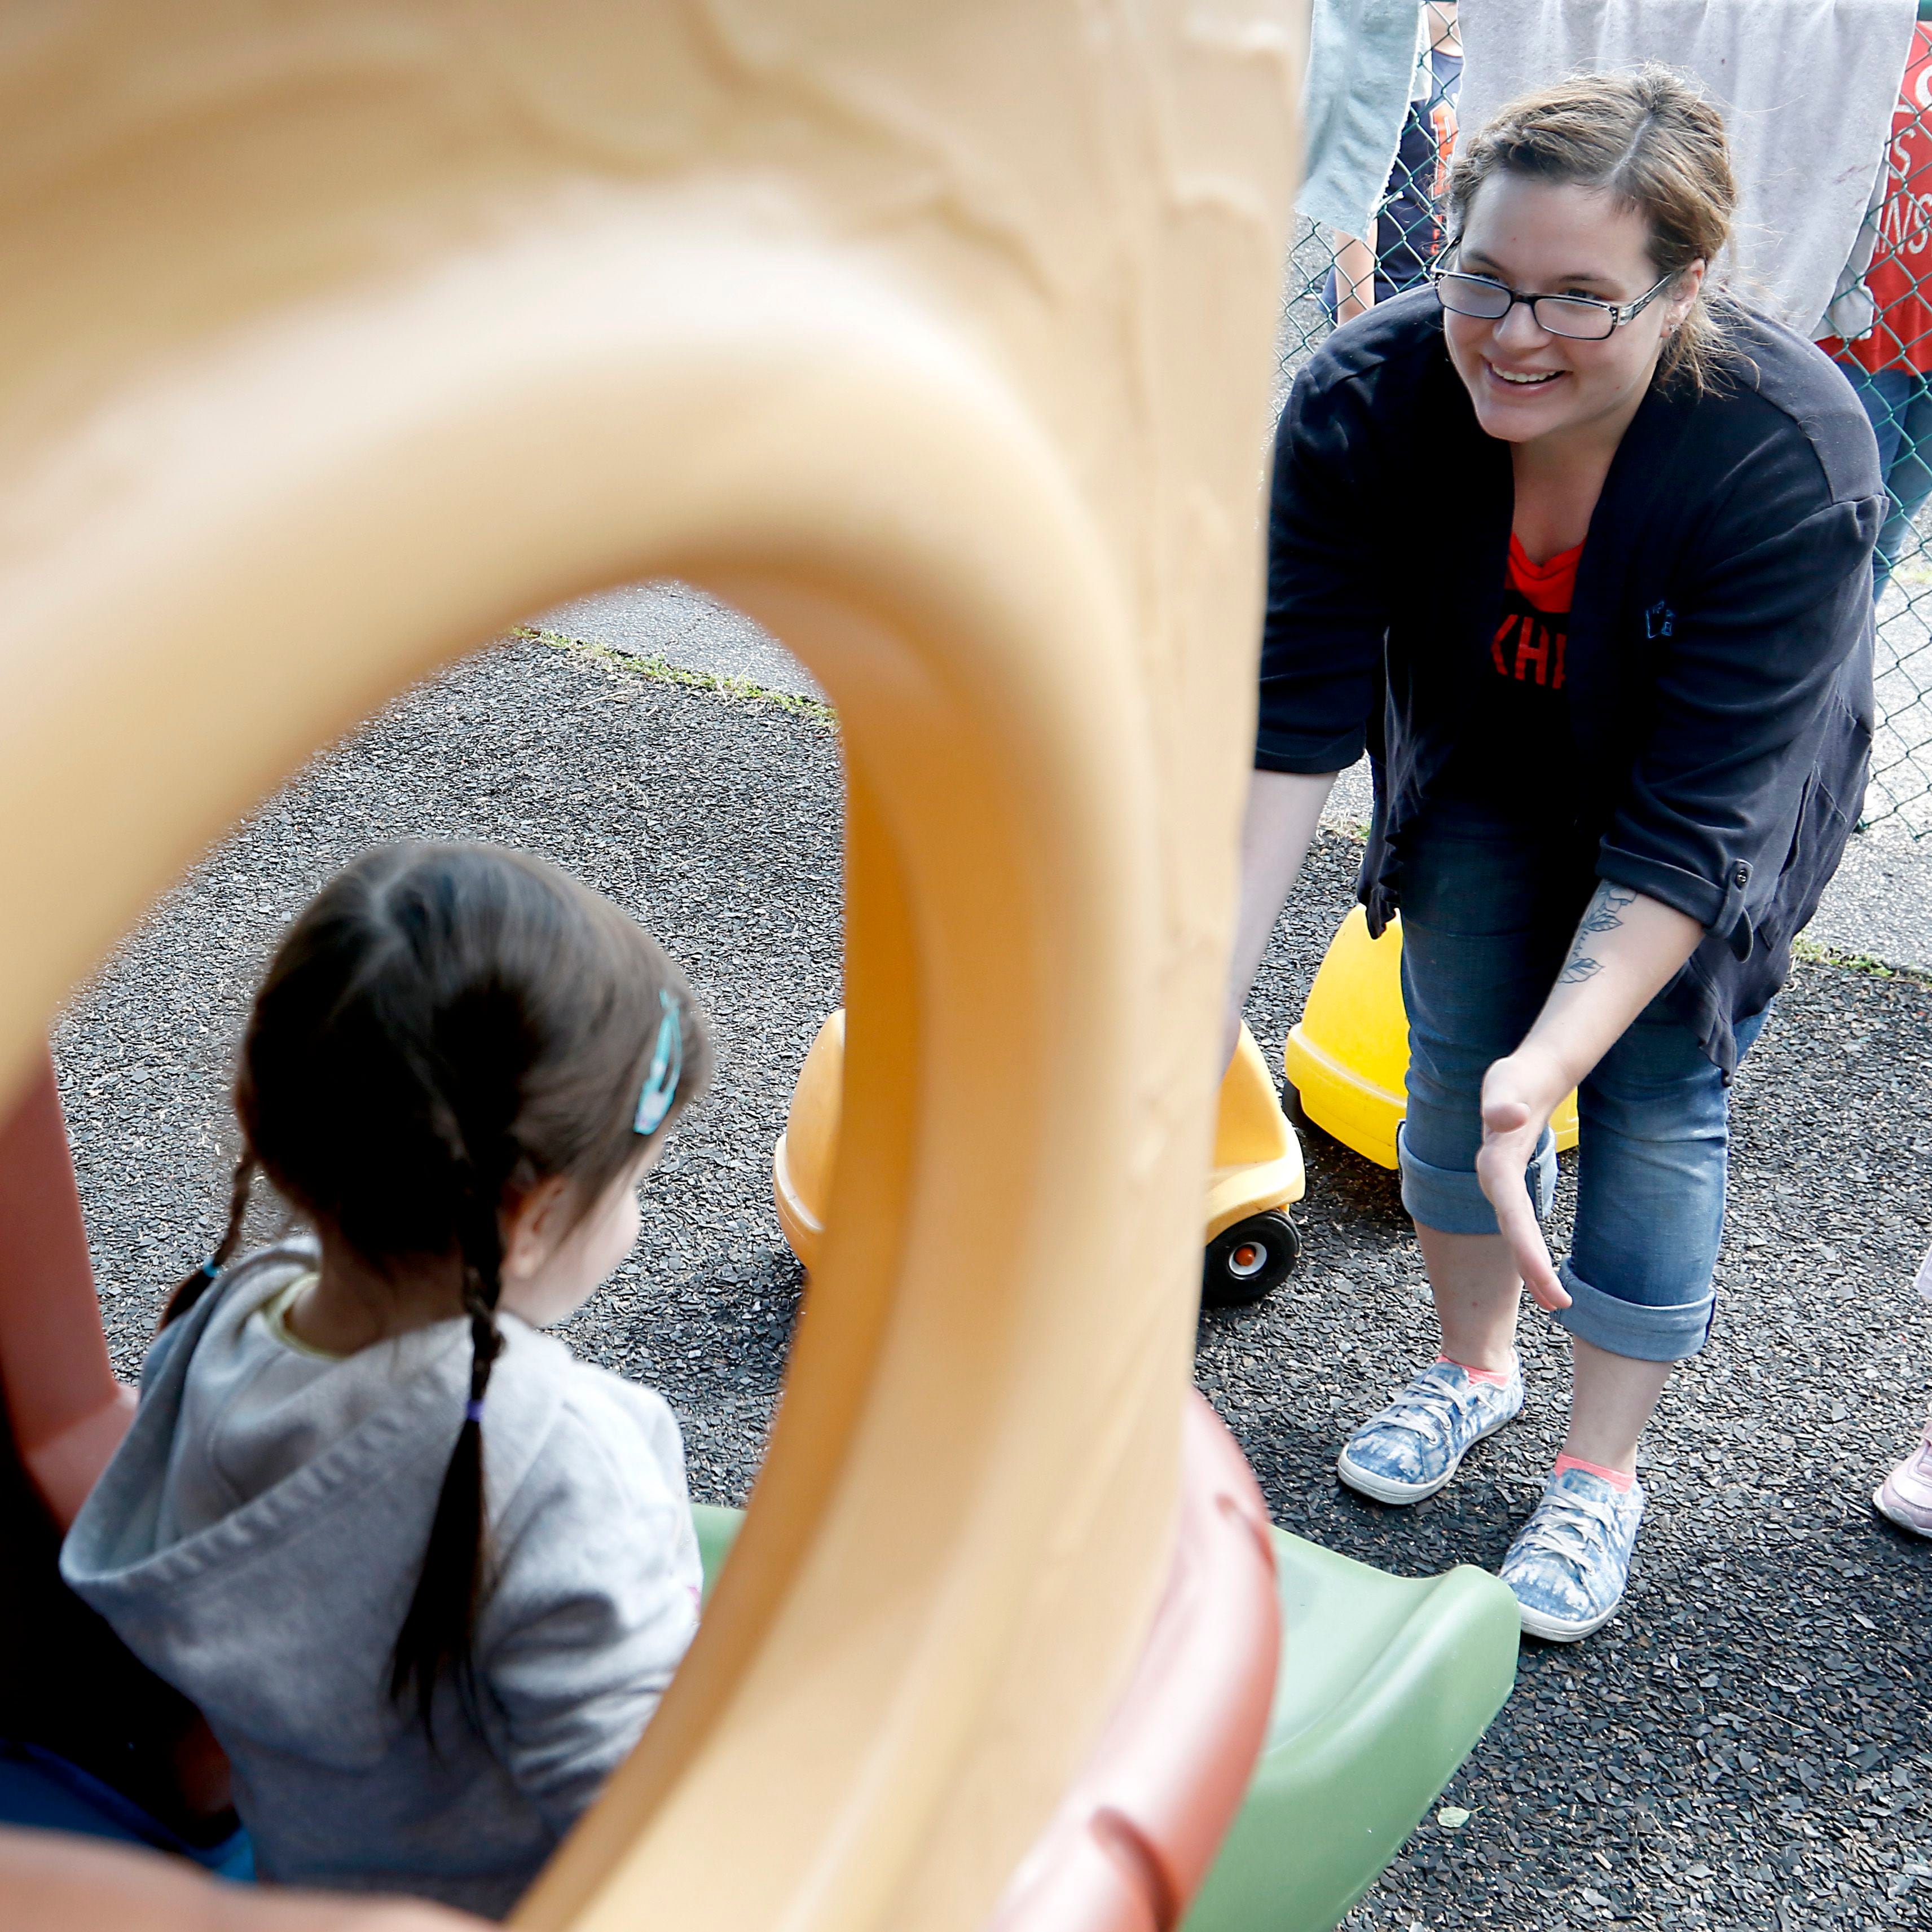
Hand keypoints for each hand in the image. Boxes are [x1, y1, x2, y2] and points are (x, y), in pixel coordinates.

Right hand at [1476, 1052, 1572, 1312]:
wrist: (1521, 1078)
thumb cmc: (1516, 1080)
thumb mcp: (1507, 1082)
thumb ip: (1501, 1101)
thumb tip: (1509, 1117)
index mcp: (1495, 1165)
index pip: (1512, 1214)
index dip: (1527, 1248)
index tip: (1547, 1282)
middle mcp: (1495, 1180)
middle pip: (1512, 1231)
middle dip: (1532, 1269)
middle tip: (1560, 1305)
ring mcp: (1503, 1186)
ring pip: (1515, 1234)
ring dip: (1532, 1268)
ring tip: (1556, 1302)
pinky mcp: (1513, 1187)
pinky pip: (1521, 1226)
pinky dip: (1531, 1252)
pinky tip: (1542, 1274)